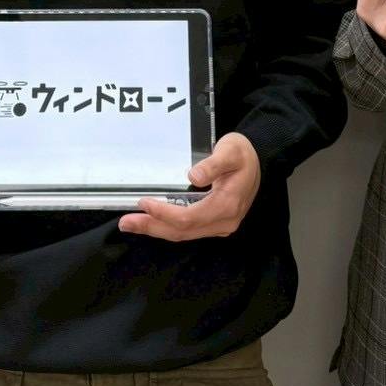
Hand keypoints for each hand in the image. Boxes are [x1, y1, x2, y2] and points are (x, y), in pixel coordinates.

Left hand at [117, 131, 259, 240]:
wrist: (259, 159)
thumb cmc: (242, 154)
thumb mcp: (230, 151)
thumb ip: (213, 164)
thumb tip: (193, 176)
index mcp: (227, 205)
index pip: (189, 217)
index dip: (164, 213)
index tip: (144, 203)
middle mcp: (224, 221)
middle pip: (183, 231)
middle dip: (153, 227)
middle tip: (126, 223)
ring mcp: (220, 224)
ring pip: (184, 234)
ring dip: (157, 229)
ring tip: (133, 224)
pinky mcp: (215, 222)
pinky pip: (188, 230)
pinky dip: (168, 227)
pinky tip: (152, 222)